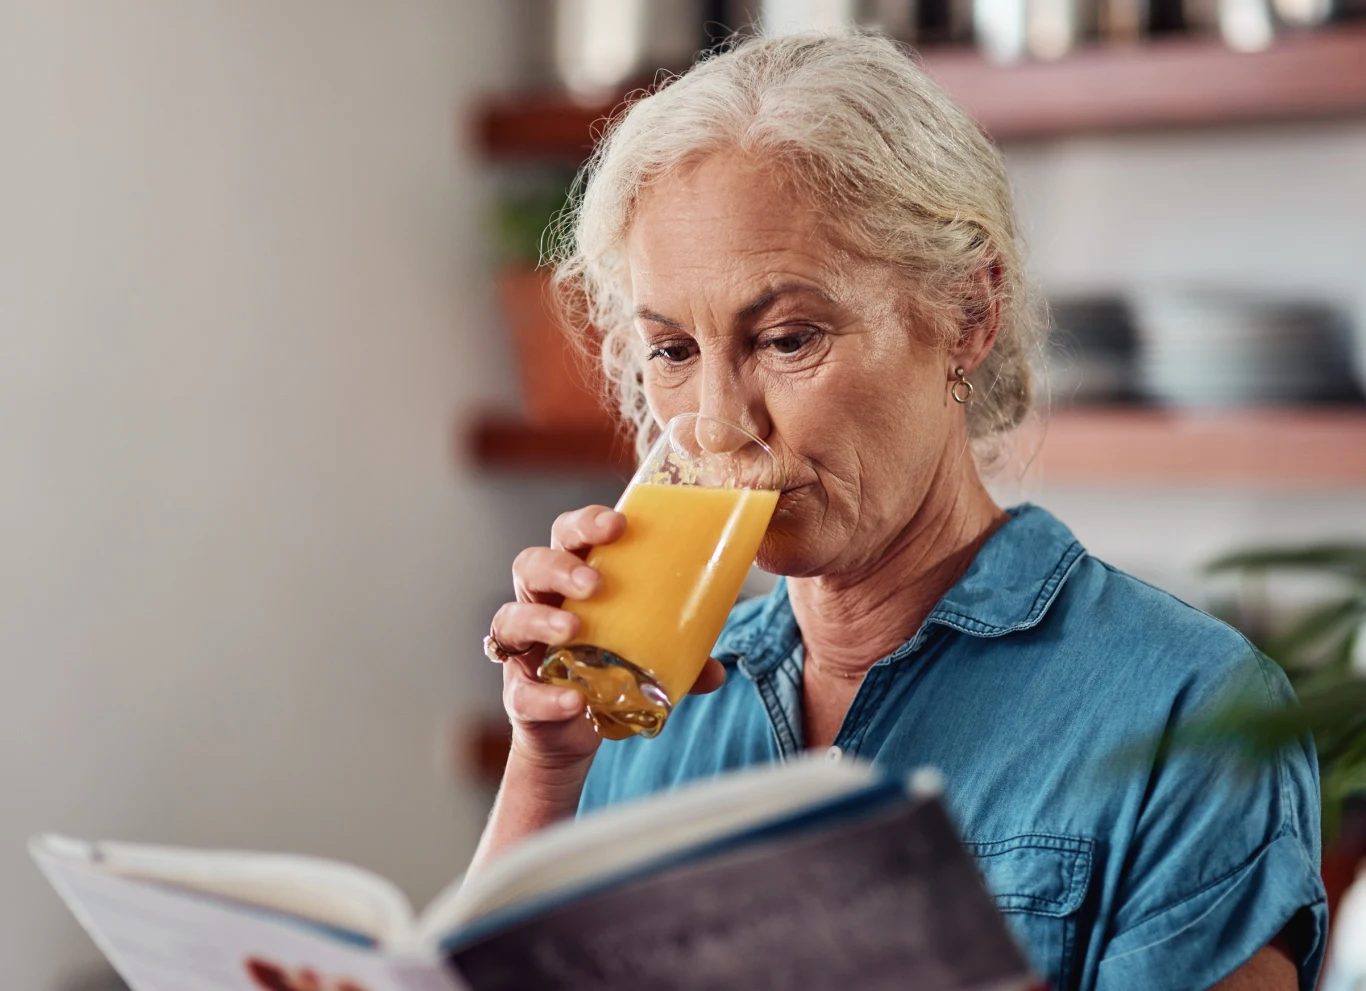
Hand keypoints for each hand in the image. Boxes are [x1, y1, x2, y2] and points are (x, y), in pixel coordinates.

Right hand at [491, 504, 727, 770]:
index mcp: (572, 582)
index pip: (568, 536)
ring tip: (573, 630)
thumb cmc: (605, 671)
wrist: (575, 731)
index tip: (618, 523)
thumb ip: (680, 659)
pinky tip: (574, 700)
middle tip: (595, 582)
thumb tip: (717, 671)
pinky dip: (547, 696)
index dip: (586, 523)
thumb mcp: (647, 656)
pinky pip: (523, 691)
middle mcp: (540, 604)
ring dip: (541, 620)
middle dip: (561, 566)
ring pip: (510, 618)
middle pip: (532, 565)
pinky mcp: (518, 692)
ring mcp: (523, 647)